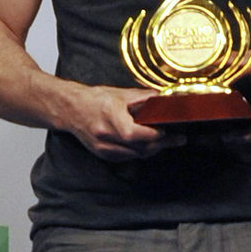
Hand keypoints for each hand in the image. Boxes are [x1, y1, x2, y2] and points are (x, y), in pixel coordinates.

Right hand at [63, 83, 185, 161]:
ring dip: (152, 149)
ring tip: (167, 141)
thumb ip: (143, 97)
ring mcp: (103, 147)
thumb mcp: (120, 93)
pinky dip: (139, 152)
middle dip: (161, 144)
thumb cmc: (95, 99)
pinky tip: (149, 145)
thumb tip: (163, 97)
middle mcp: (105, 135)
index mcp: (110, 116)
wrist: (72, 109)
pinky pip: (127, 157)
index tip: (168, 131)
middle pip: (138, 147)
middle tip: (178, 139)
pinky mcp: (103, 154)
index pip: (133, 133)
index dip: (153, 135)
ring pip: (135, 155)